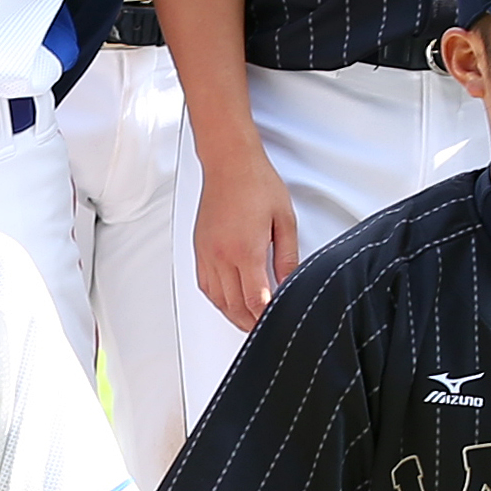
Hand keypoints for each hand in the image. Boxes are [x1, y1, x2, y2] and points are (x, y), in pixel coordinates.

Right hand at [190, 144, 298, 333]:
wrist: (229, 162)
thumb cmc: (256, 182)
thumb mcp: (284, 220)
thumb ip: (287, 257)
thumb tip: (289, 283)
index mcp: (245, 250)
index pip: (255, 300)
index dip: (267, 317)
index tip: (278, 321)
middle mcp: (222, 255)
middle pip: (235, 306)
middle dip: (251, 323)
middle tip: (266, 328)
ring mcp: (207, 253)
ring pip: (218, 300)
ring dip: (233, 315)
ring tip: (249, 321)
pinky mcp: (200, 248)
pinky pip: (205, 285)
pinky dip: (218, 300)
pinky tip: (228, 302)